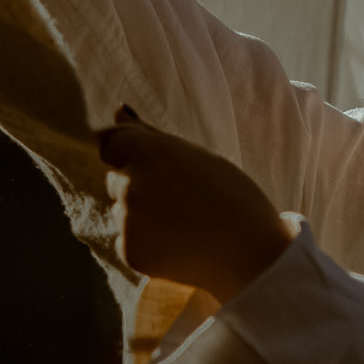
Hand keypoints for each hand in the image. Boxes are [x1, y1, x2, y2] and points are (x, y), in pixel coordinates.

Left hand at [97, 108, 293, 302]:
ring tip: (183, 224)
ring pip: (121, 211)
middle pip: (115, 180)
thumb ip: (151, 134)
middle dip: (137, 185)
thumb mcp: (198, 156)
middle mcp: (132, 184)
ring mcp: (128, 221)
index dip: (131, 155)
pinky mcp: (129, 252)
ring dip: (140, 215)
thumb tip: (119, 110)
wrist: (252, 253)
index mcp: (151, 152)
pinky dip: (145, 243)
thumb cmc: (233, 198)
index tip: (156, 169)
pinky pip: (127, 240)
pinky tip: (177, 244)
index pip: (111, 144)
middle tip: (179, 199)